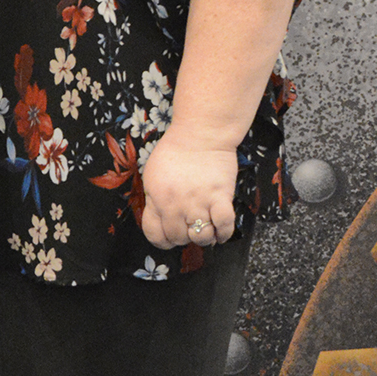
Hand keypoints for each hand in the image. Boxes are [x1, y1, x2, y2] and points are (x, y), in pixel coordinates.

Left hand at [139, 132, 236, 251]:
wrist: (200, 134)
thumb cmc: (175, 152)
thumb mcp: (152, 176)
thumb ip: (154, 200)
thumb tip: (160, 220)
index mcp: (157, 199)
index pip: (155, 234)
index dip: (162, 241)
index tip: (170, 238)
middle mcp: (176, 204)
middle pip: (178, 238)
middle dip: (184, 238)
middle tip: (190, 229)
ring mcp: (199, 202)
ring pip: (201, 236)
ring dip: (204, 238)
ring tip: (206, 230)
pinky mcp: (221, 196)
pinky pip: (224, 225)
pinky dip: (224, 233)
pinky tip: (222, 231)